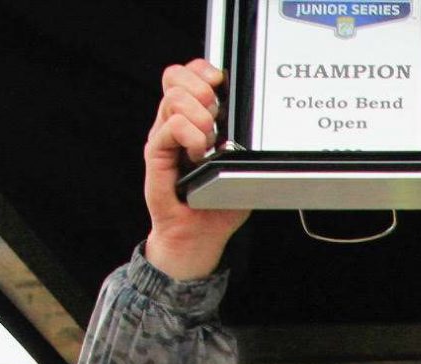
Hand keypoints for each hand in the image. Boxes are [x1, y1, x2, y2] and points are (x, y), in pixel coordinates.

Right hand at [142, 61, 247, 280]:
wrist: (197, 237)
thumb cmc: (218, 204)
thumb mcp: (241, 168)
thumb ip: (246, 144)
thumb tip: (264, 127)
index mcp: (191, 120)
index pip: (186, 75)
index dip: (201, 69)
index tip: (220, 81)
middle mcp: (173, 124)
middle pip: (174, 77)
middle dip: (201, 87)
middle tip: (215, 115)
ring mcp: (162, 138)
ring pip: (173, 99)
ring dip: (199, 116)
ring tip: (209, 142)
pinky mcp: (156, 155)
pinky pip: (169, 127)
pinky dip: (189, 135)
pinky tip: (199, 153)